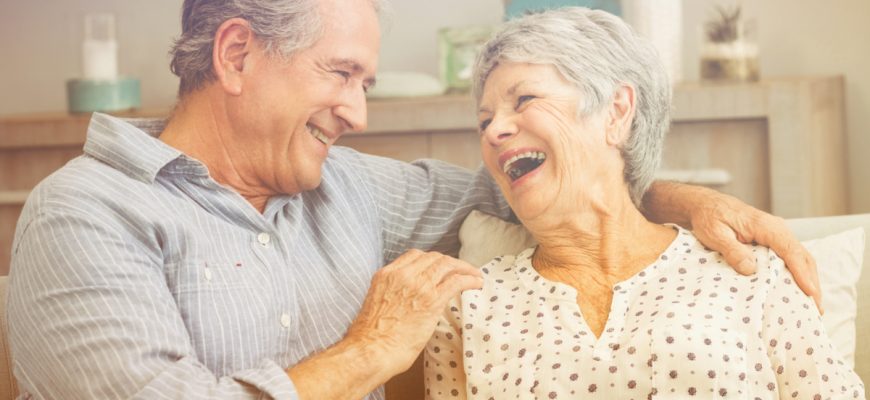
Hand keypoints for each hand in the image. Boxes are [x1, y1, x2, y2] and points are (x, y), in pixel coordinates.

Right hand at [345, 249, 483, 376]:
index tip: (440, 267)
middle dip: (450, 262)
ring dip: (464, 268)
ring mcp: (418, 285)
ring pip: (446, 265)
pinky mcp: (432, 299)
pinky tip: (477, 283)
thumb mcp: (377, 305)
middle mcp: (402, 274)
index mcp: (386, 275)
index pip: (414, 256)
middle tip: (461, 270)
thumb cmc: (370, 338)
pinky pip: (456, 281)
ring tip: (474, 275)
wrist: (371, 350)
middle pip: (433, 257)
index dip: (431, 260)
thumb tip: (407, 302)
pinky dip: (470, 279)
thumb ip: (393, 295)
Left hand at [689, 191, 821, 312]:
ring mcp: (777, 235)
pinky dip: (798, 274)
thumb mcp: (715, 234)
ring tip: (813, 305)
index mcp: (765, 226)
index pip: (790, 250)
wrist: (706, 205)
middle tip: (816, 309)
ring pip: (800, 258)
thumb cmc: (709, 217)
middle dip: (812, 282)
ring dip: (808, 280)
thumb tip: (751, 269)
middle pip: (802, 256)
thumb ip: (732, 250)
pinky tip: (798, 290)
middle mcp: (777, 229)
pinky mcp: (772, 241)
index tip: (810, 292)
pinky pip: (790, 258)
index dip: (802, 273)